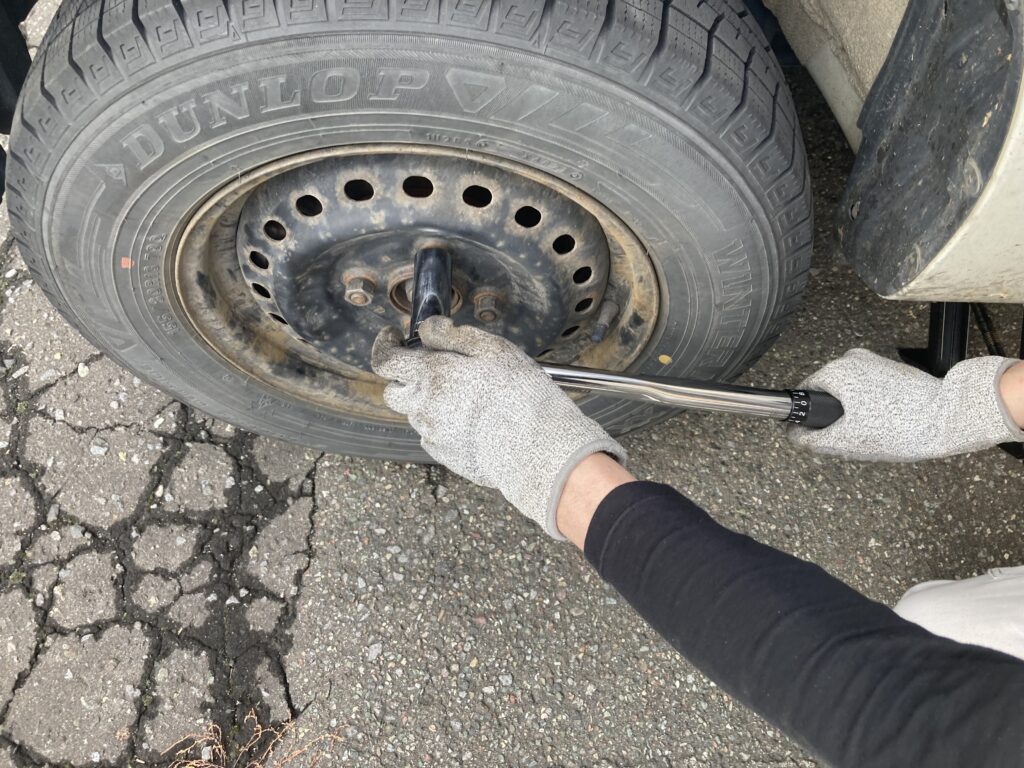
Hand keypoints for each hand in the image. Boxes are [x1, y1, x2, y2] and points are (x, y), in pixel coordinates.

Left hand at [371, 317, 625, 537]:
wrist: (538, 449)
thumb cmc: (521, 394)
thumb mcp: (493, 350)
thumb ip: (452, 336)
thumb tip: (427, 329)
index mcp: (432, 375)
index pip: (385, 360)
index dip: (383, 346)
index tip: (392, 338)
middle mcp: (424, 406)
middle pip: (393, 391)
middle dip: (404, 377)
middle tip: (432, 369)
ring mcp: (433, 434)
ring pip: (416, 413)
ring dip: (428, 401)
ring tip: (467, 398)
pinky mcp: (445, 456)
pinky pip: (433, 435)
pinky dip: (443, 425)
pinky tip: (472, 422)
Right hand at [788, 349, 1023, 460]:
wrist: (949, 417)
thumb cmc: (902, 426)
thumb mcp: (845, 442)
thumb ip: (810, 440)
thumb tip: (794, 436)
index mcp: (836, 370)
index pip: (805, 394)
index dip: (811, 419)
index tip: (825, 433)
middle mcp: (852, 359)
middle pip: (828, 394)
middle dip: (836, 417)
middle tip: (854, 437)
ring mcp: (874, 362)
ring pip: (849, 394)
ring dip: (855, 414)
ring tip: (876, 431)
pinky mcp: (891, 370)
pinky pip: (868, 391)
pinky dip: (872, 408)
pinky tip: (888, 423)